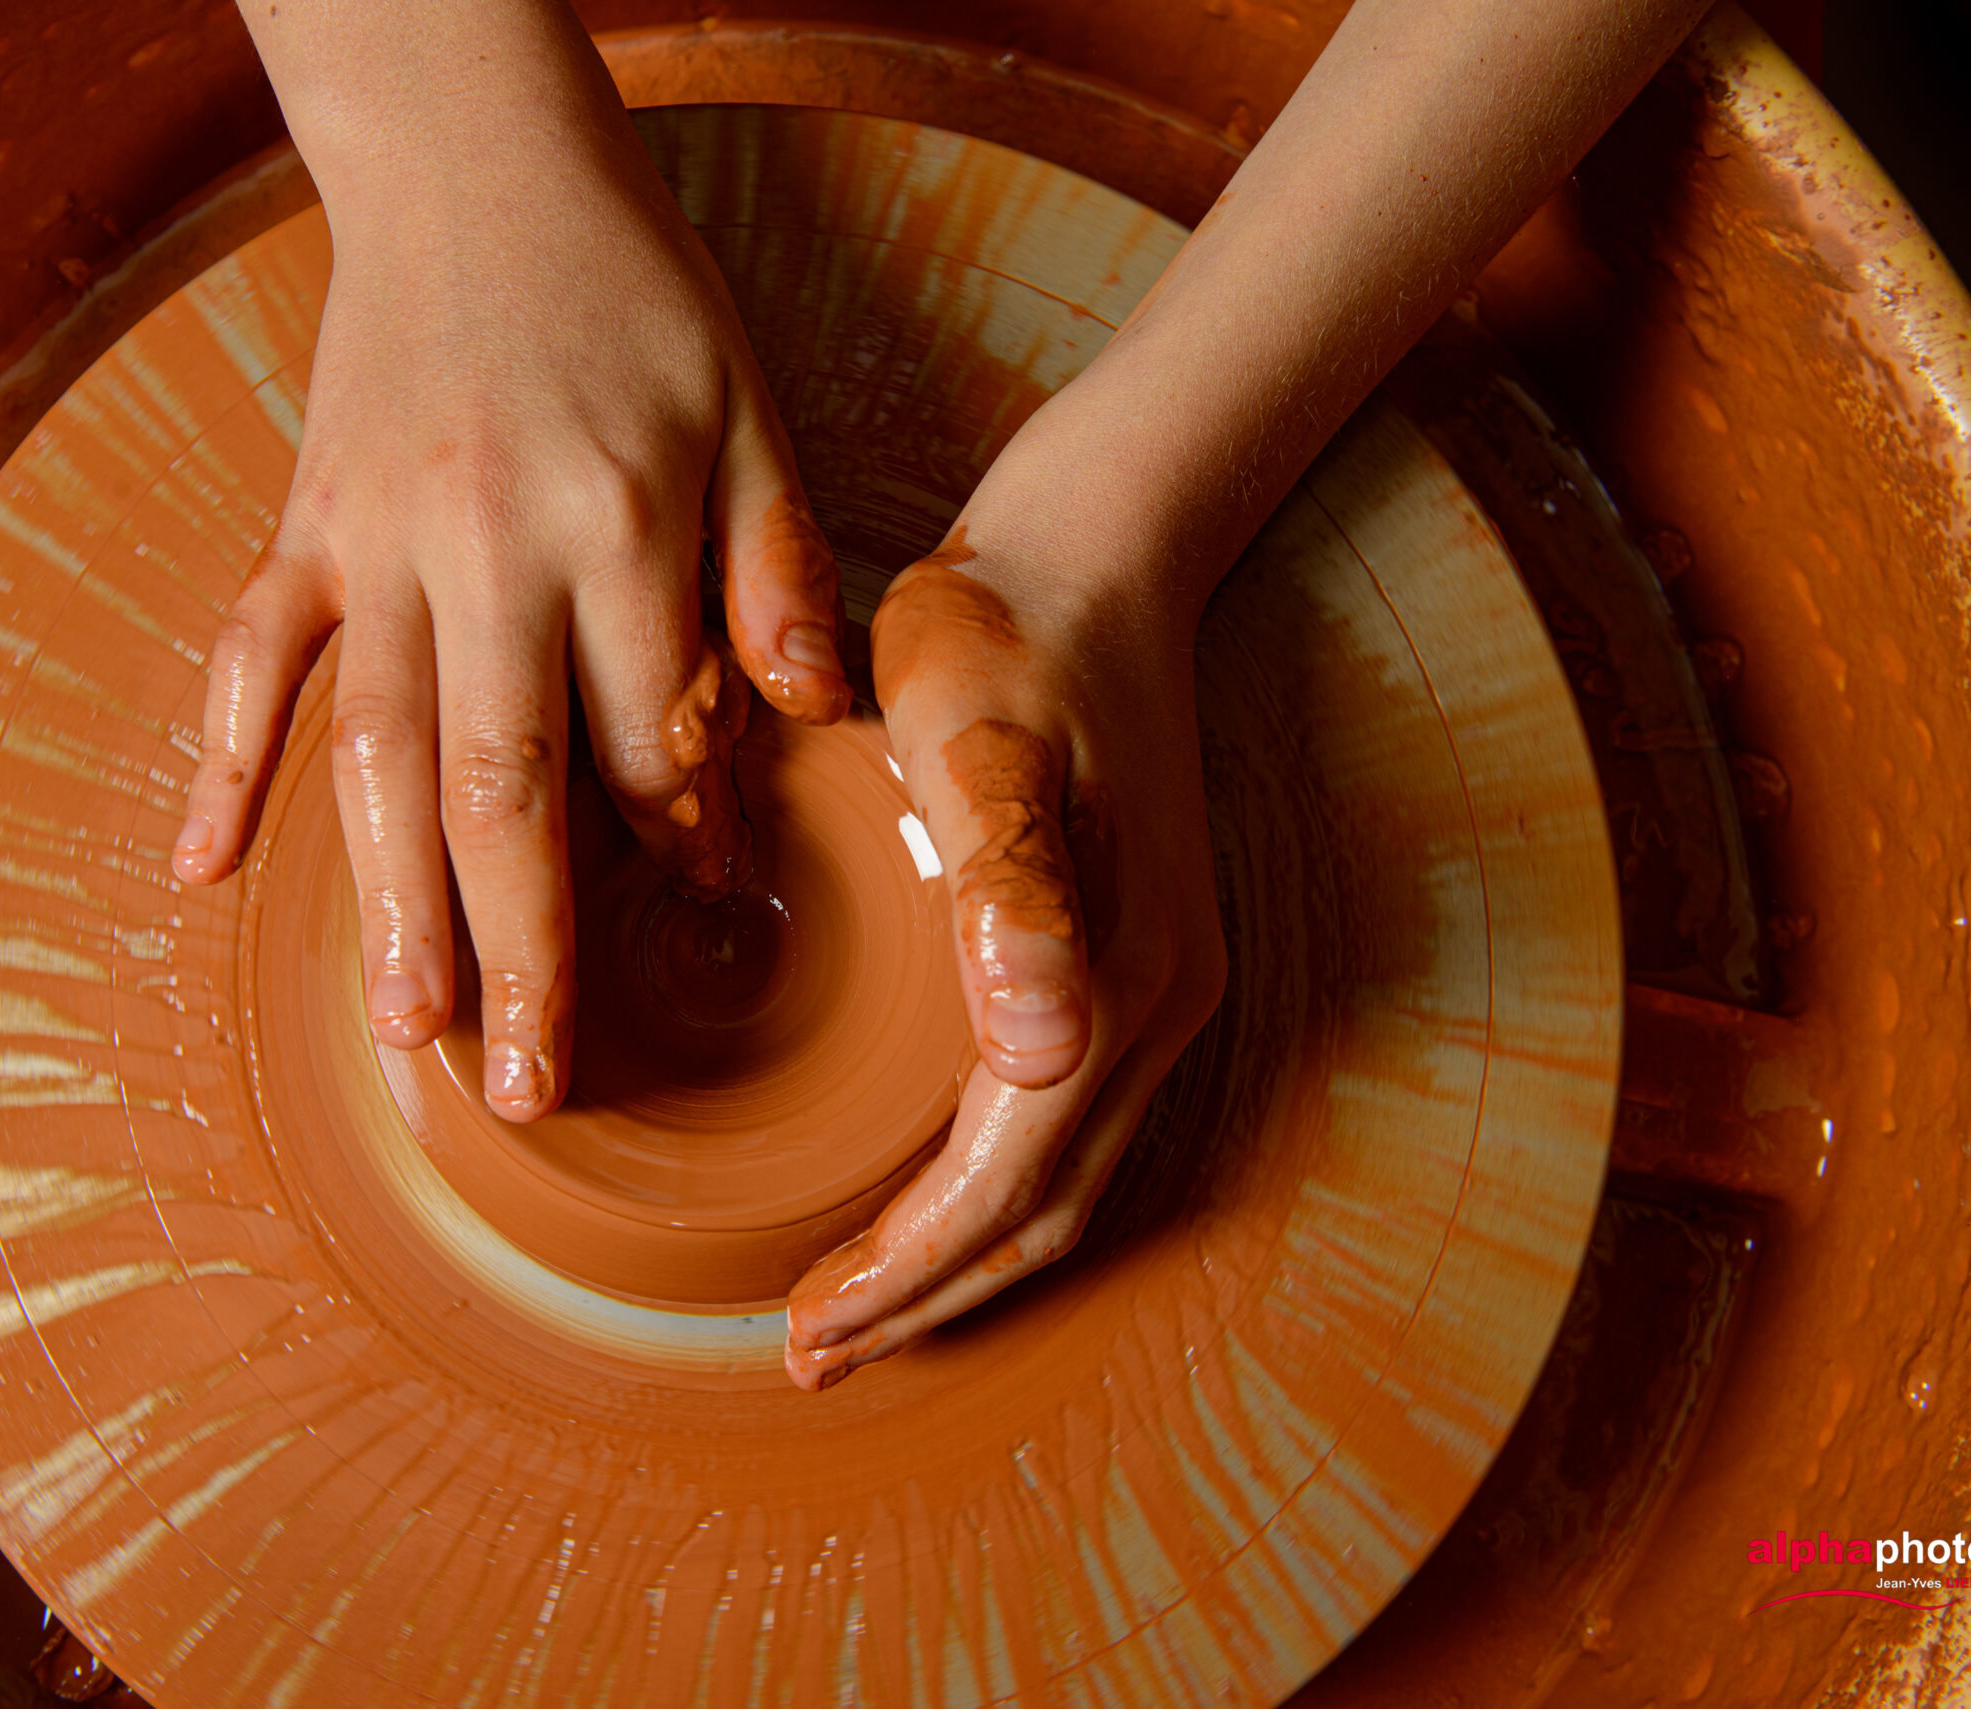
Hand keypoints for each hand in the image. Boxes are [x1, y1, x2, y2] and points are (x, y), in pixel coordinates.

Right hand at [172, 2, 847, 1120]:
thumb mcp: (750, 407)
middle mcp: (491, 546)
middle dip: (524, 945)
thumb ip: (778, 565)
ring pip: (376, 752)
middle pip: (504, 783)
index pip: (652, 736)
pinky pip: (247, 658)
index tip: (702, 931)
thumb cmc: (634, 291)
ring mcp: (378, 542)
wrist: (475, 163)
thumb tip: (816, 718)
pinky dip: (217, 762)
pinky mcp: (301, 525)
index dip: (680, 845)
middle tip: (534, 1087)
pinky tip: (198, 871)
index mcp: (622, 524)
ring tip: (408, 1032)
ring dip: (388, 901)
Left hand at [782, 482, 1227, 1390]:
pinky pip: (1066, 1124)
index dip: (908, 1266)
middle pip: (1042, 1207)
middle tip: (815, 1349)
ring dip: (962, 1257)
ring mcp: (1161, 986)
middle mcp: (1157, 999)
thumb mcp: (986, 736)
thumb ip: (1014, 886)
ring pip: (1062, 1178)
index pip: (1006, 1176)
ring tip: (859, 1305)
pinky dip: (992, 1190)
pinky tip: (926, 1192)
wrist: (1093, 554)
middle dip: (928, 1294)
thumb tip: (1046, 1052)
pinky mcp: (1138, 962)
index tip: (808, 1322)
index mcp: (1118, 969)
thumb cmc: (1009, 637)